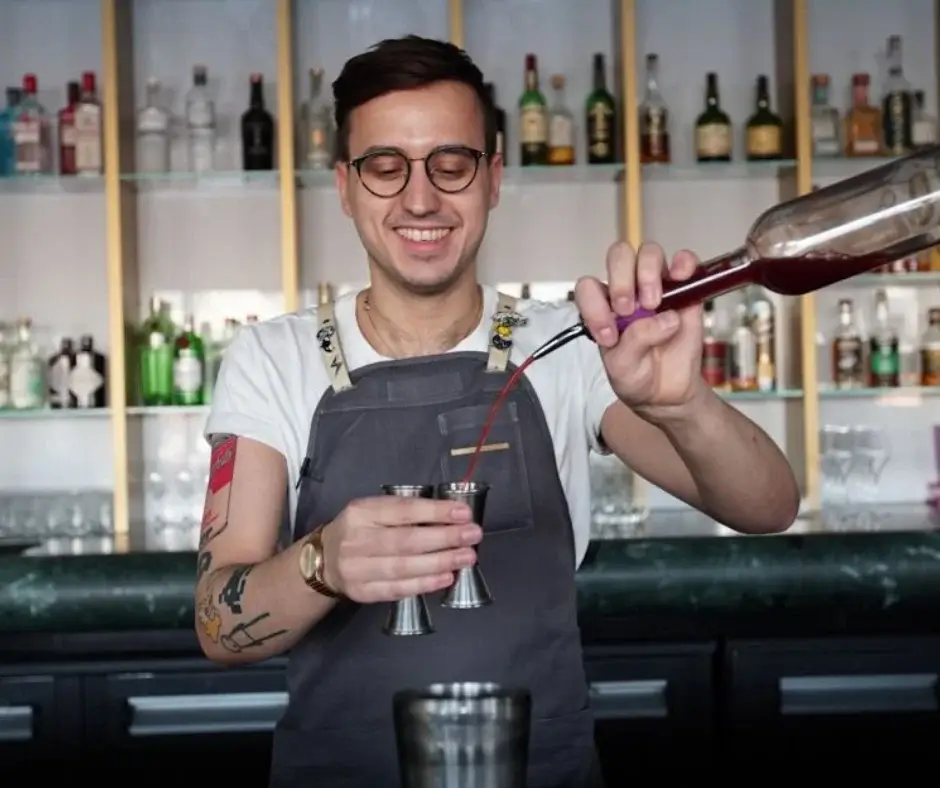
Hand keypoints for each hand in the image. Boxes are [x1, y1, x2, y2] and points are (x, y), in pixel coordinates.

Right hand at [318, 496, 481, 602]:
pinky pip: (397, 589)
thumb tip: (451, 516)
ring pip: (404, 567)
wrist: (323, 560)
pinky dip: (424, 584)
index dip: (435, 512)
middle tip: (473, 536)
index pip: (403, 510)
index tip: (463, 514)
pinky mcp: (362, 592)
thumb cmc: (359, 529)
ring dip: (440, 562)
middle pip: (406, 541)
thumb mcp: (373, 510)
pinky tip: (446, 578)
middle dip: (444, 538)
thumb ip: (404, 512)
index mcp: (361, 512)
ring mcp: (357, 569)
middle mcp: (356, 540)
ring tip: (466, 557)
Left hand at [575, 241, 705, 418]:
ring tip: (654, 304)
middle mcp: (628, 291)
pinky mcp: (685, 291)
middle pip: (619, 256)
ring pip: (649, 253)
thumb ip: (633, 342)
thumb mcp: (623, 368)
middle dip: (621, 280)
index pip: (589, 287)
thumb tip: (663, 318)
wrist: (668, 392)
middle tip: (628, 309)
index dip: (594, 305)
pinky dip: (683, 263)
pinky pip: (685, 261)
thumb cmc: (637, 377)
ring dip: (648, 274)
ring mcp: (657, 287)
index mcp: (603, 307)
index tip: (609, 334)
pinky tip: (680, 278)